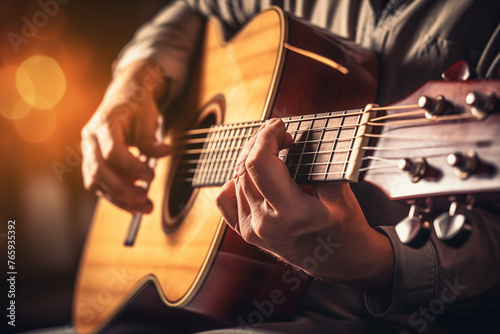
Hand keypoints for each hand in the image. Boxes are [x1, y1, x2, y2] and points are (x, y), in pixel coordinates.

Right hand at [81, 60, 169, 212]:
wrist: (124, 99)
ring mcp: (89, 154)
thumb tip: (163, 152)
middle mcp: (90, 140)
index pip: (112, 151)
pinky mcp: (95, 166)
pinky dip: (118, 198)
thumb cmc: (136, 107)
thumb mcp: (147, 117)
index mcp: (103, 124)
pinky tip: (136, 207)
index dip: (131, 167)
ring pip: (97, 183)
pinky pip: (102, 187)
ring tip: (145, 208)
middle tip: (145, 198)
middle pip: (98, 171)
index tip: (152, 176)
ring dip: (120, 199)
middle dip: (122, 189)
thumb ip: (151, 138)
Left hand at [215, 119, 393, 289]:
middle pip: (245, 168)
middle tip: (278, 132)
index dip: (266, 136)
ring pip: (235, 180)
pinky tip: (251, 174)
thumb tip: (298, 138)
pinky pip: (226, 200)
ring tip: (270, 149)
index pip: (260, 163)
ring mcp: (251, 231)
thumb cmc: (346, 232)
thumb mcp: (340, 196)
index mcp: (289, 214)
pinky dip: (235, 181)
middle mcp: (263, 224)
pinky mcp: (246, 234)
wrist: (343, 264)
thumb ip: (319, 166)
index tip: (279, 125)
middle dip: (259, 142)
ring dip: (250, 158)